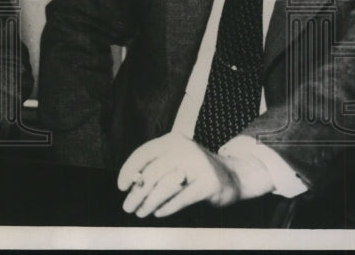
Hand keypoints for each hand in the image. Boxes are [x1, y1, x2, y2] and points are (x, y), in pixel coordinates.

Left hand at [116, 134, 271, 217]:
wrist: (233, 176)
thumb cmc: (195, 170)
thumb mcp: (175, 162)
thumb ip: (155, 169)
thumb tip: (131, 186)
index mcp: (172, 140)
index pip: (144, 153)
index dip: (129, 169)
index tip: (121, 186)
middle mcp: (185, 149)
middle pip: (153, 172)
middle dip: (137, 192)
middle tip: (128, 207)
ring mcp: (199, 165)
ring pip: (165, 186)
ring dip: (149, 202)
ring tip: (140, 212)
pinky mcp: (209, 184)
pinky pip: (182, 198)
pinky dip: (168, 207)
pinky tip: (158, 213)